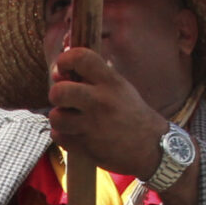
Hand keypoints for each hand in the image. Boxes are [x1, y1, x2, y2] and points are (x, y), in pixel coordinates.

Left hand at [46, 44, 165, 164]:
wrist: (150, 146)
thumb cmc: (131, 113)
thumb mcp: (119, 87)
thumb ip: (92, 77)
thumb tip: (57, 71)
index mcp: (111, 82)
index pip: (80, 57)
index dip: (65, 60)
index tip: (63, 68)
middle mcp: (101, 101)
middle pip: (59, 91)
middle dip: (56, 94)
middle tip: (64, 99)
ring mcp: (93, 125)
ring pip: (55, 117)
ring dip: (60, 118)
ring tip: (72, 119)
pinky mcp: (86, 147)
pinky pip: (58, 136)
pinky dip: (63, 135)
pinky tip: (76, 133)